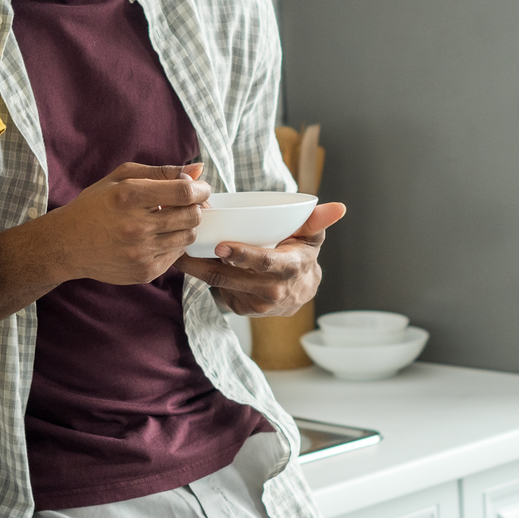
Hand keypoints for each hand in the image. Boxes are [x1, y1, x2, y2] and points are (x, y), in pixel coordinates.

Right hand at [51, 163, 211, 285]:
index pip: (184, 192)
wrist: (67, 245)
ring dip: (185, 226)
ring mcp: (140, 253)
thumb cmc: (95, 205)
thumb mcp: (121, 178)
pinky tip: (156, 237)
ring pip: (187, 236)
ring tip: (169, 219)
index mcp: (129, 197)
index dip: (200, 188)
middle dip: (195, 207)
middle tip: (186, 204)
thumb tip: (198, 169)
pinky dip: (173, 244)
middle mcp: (136, 227)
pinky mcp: (144, 272)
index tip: (200, 188)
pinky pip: (176, 256)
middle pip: (192, 216)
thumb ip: (161, 172)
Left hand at [177, 202, 346, 316]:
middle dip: (204, 261)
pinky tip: (189, 263)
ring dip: (196, 268)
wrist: (301, 291)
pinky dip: (202, 277)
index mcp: (289, 269)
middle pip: (231, 276)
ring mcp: (256, 305)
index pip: (263, 262)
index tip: (220, 246)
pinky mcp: (244, 310)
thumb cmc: (301, 255)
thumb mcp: (311, 237)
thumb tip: (339, 207)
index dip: (242, 255)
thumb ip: (317, 221)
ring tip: (178, 249)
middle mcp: (273, 291)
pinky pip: (218, 292)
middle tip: (183, 242)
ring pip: (219, 284)